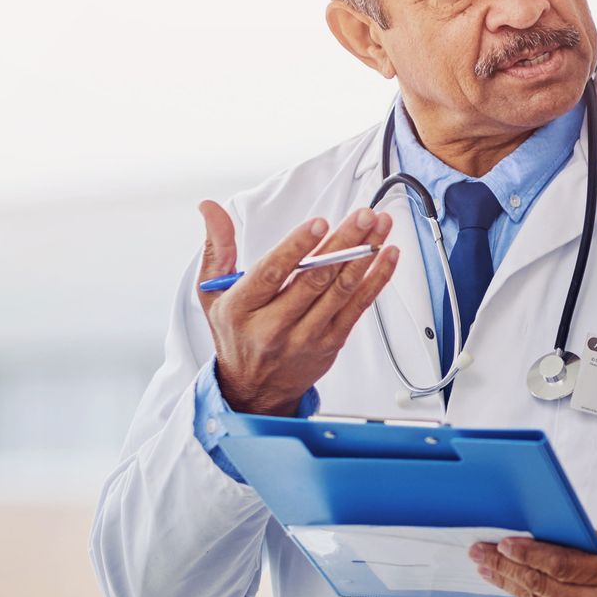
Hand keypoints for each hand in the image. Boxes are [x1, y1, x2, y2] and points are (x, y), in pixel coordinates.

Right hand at [197, 200, 398, 416]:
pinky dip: (376, 279)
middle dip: (344, 242)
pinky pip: (358, 307)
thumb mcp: (214, 292)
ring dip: (365, 254)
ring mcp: (307, 336)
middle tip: (362, 216)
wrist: (254, 388)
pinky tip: (386, 256)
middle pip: (315, 278)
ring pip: (341, 290)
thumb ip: (217, 247)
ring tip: (379, 226)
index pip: (272, 272)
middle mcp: (274, 325)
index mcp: (243, 308)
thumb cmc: (236, 333)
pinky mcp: (331, 343)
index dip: (298, 247)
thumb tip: (210, 208)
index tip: (319, 223)